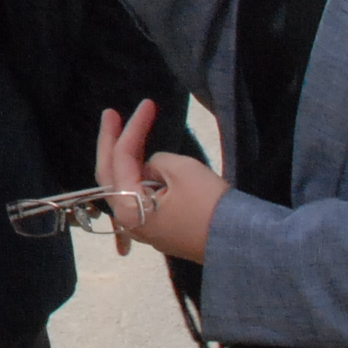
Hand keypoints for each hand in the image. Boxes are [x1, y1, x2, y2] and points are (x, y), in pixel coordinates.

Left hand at [95, 98, 224, 263]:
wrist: (238, 243)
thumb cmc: (208, 204)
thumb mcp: (181, 170)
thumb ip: (156, 162)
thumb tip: (151, 170)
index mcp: (127, 207)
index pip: (121, 158)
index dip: (132, 128)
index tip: (147, 104)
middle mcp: (127, 221)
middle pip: (109, 174)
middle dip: (110, 142)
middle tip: (111, 114)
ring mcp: (142, 229)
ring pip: (123, 187)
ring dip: (124, 159)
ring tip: (125, 132)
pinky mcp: (159, 230)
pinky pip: (140, 198)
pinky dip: (138, 177)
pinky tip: (140, 161)